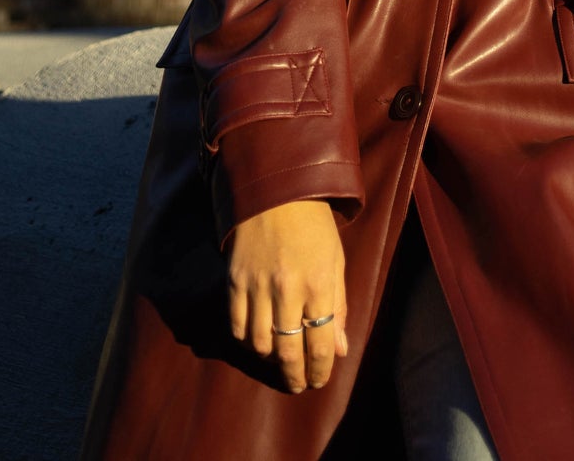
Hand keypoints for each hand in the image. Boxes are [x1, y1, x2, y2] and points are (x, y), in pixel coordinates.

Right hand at [227, 199, 348, 392]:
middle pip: (288, 351)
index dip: (319, 371)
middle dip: (295, 375)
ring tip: (279, 359)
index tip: (319, 380)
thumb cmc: (313, 224)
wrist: (274, 188)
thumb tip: (339, 350)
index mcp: (318, 283)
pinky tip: (258, 339)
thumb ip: (339, 306)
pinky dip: (247, 340)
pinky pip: (237, 326)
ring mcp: (257, 285)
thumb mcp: (335, 259)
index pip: (319, 345)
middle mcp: (287, 288)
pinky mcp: (234, 280)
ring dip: (271, 359)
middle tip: (298, 384)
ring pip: (260, 344)